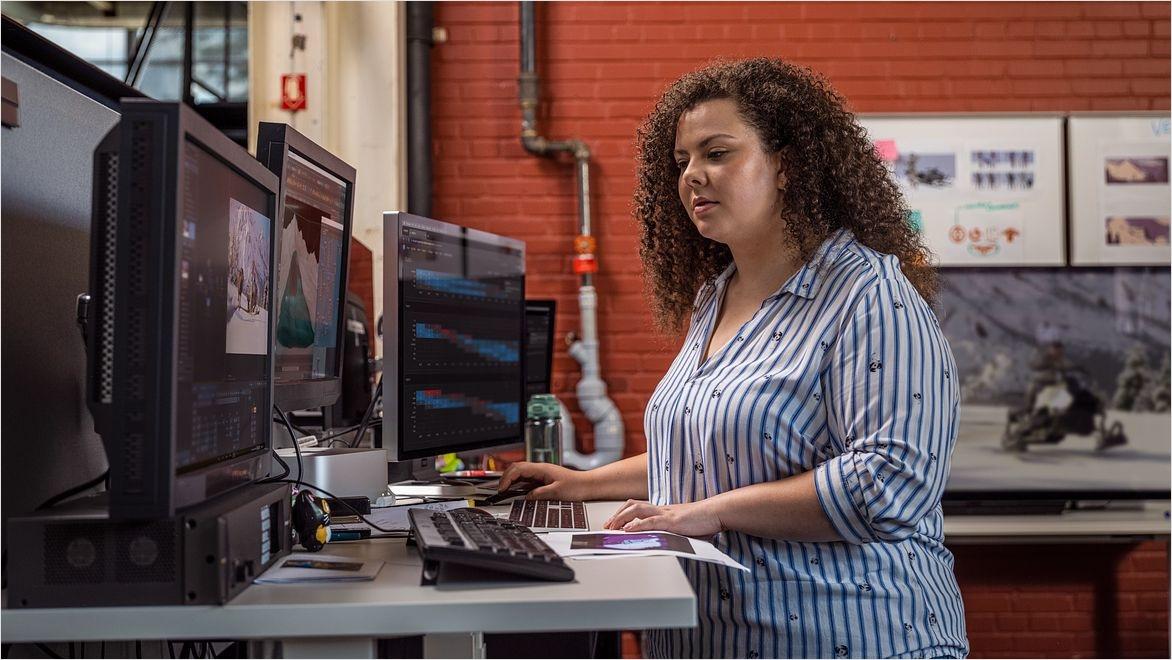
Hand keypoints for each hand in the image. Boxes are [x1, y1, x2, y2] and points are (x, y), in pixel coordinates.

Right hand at [498, 462, 593, 500]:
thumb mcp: (557, 492)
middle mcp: (540, 469)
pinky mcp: (543, 479)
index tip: (502, 489)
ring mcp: (541, 474)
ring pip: (520, 473)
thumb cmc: (576, 486)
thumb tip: (527, 497)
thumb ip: (540, 494)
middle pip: (516, 468)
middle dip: (505, 478)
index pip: (518, 469)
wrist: (587, 485)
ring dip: (511, 481)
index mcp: (542, 469)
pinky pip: (526, 480)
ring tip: (504, 492)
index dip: (507, 478)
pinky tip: (516, 492)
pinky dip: (518, 484)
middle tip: (500, 490)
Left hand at [602, 499, 722, 537]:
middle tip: (607, 526)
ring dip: (622, 518)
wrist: (716, 513)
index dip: (623, 513)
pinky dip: (637, 526)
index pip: (638, 507)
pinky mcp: (672, 521)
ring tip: (612, 527)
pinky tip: (628, 531)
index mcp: (663, 511)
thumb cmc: (703, 521)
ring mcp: (666, 514)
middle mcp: (661, 509)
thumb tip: (663, 541)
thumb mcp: (683, 526)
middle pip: (633, 505)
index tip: (613, 523)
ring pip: (637, 510)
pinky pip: (651, 522)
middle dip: (617, 515)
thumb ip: (672, 531)